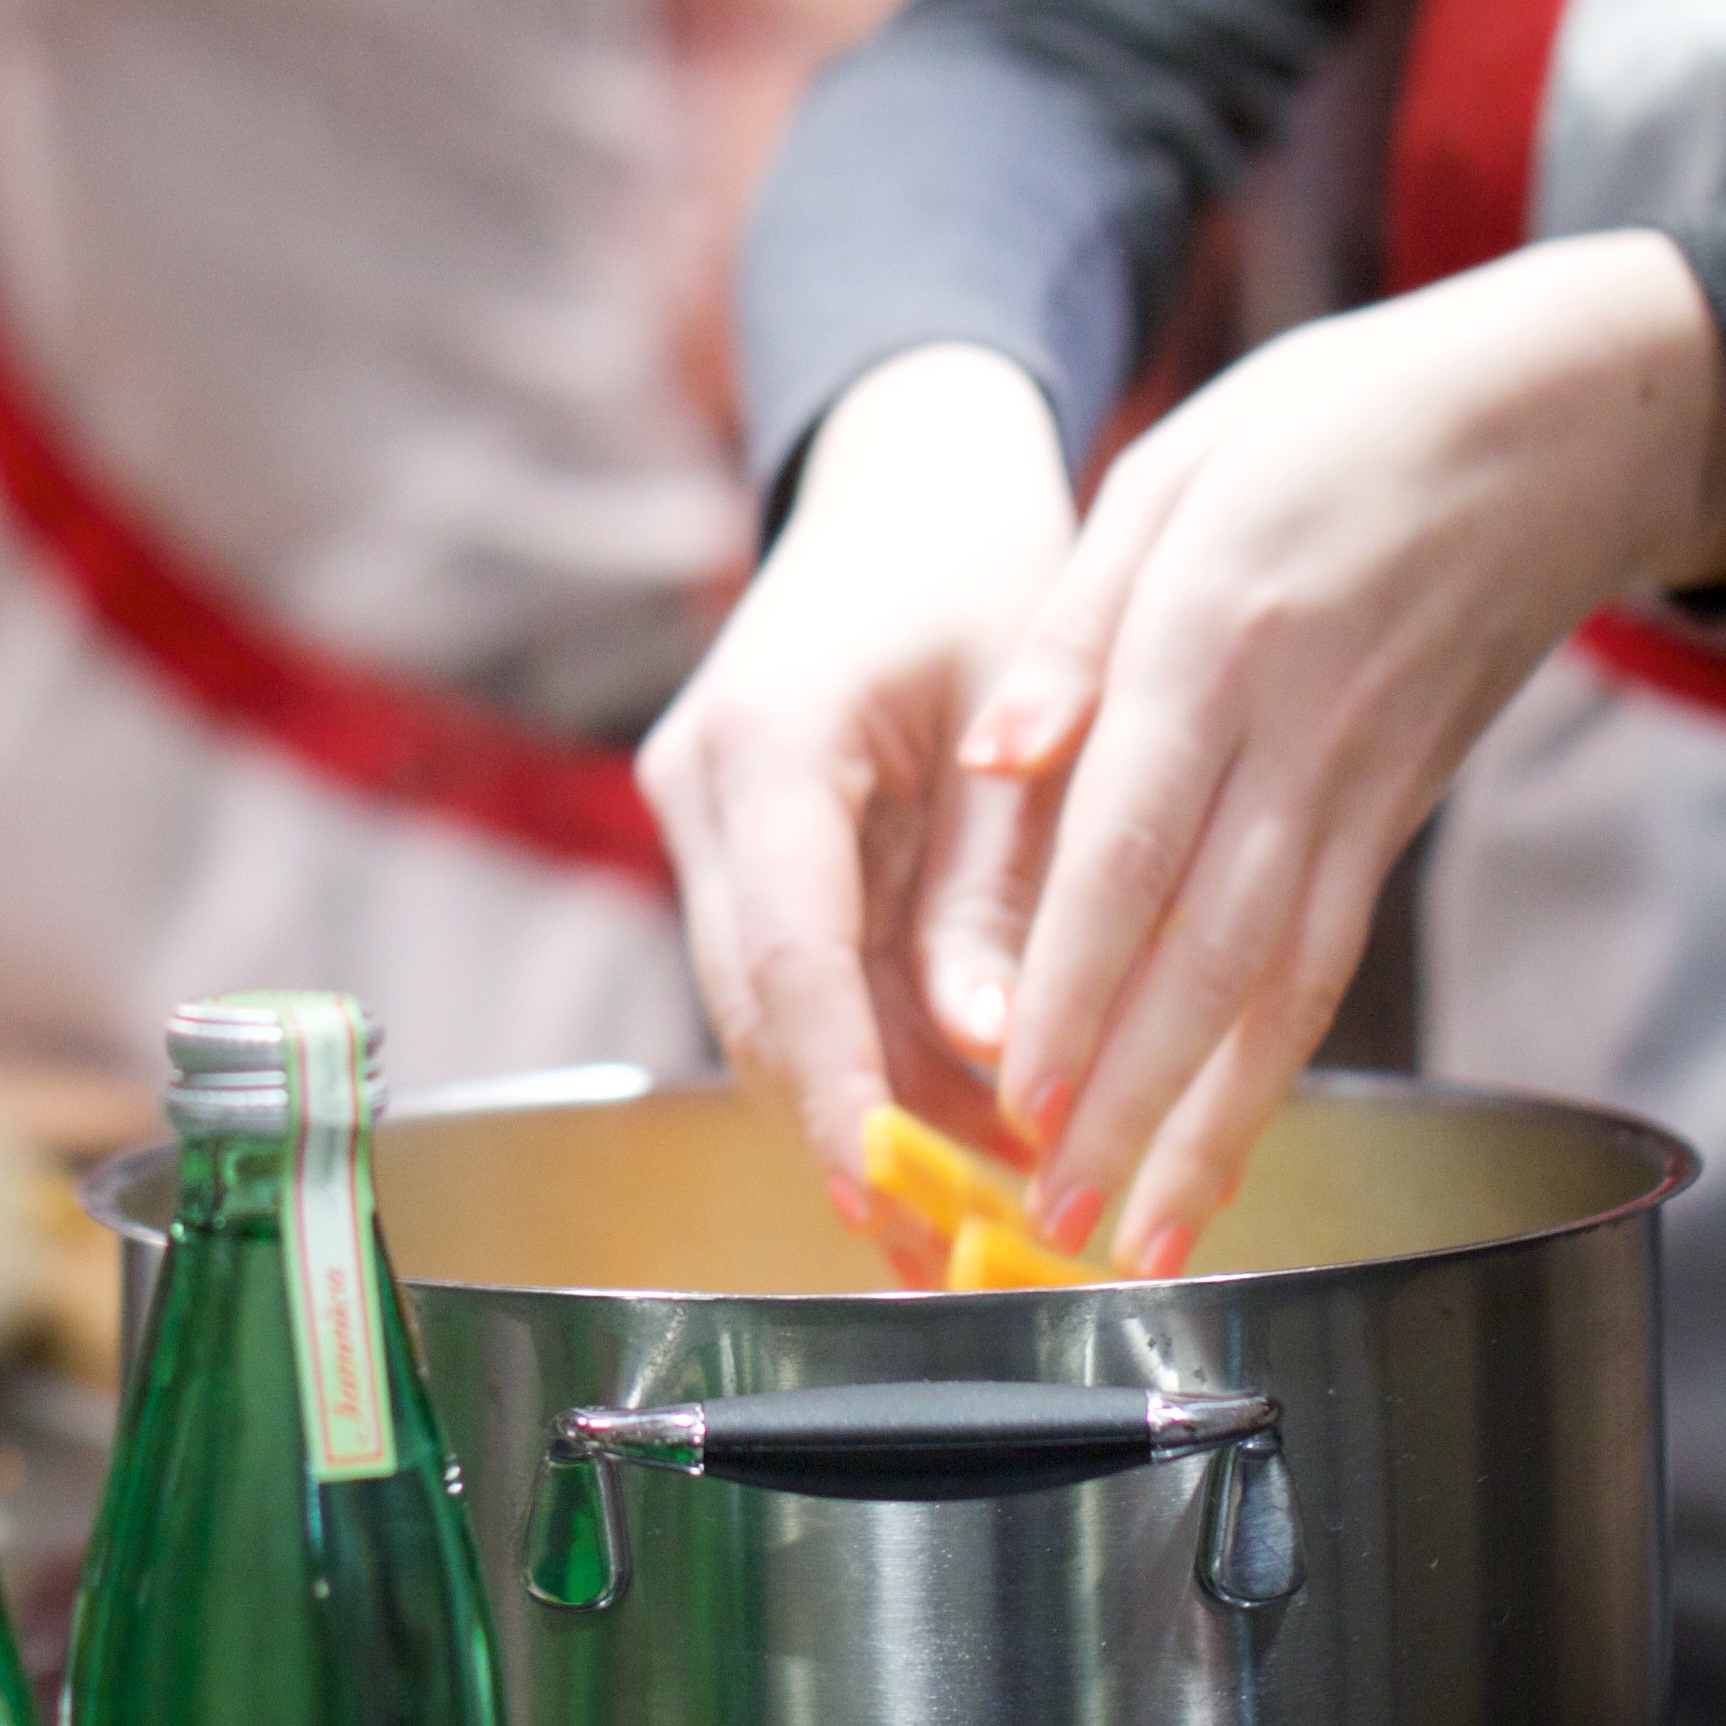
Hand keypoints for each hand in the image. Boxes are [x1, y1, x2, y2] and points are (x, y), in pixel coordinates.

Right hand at [637, 346, 1078, 1255]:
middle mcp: (704, 787)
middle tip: (969, 1250)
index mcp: (768, 739)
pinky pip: (798, 975)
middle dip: (860, 1133)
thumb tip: (993, 1058)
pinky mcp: (736, 845)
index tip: (889, 1200)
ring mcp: (706, 819)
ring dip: (874, 1103)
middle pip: (764, 1008)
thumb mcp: (1021, 719)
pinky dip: (874, 1048)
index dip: (839, 1093)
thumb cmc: (980, 564)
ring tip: (995, 1204)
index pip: (788, 956)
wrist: (910, 475)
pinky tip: (963, 1119)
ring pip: (776, 1009)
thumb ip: (997, 891)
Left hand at [965, 233, 1725, 1268]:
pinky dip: (1272, 1070)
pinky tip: (1218, 1151)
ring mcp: (1361, 784)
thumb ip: (1074, 624)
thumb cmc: (1333, 425)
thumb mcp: (1176, 468)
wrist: (1550, 424)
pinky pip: (1329, 960)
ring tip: (1134, 1243)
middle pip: (1206, 949)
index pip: (1133, 839)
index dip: (1076, 974)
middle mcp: (1297, 733)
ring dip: (1203, 1125)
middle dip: (1128, 1101)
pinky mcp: (1396, 813)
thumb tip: (994, 753)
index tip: (1016, 1088)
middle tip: (1052, 1222)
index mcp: (1217, 635)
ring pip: (1280, 985)